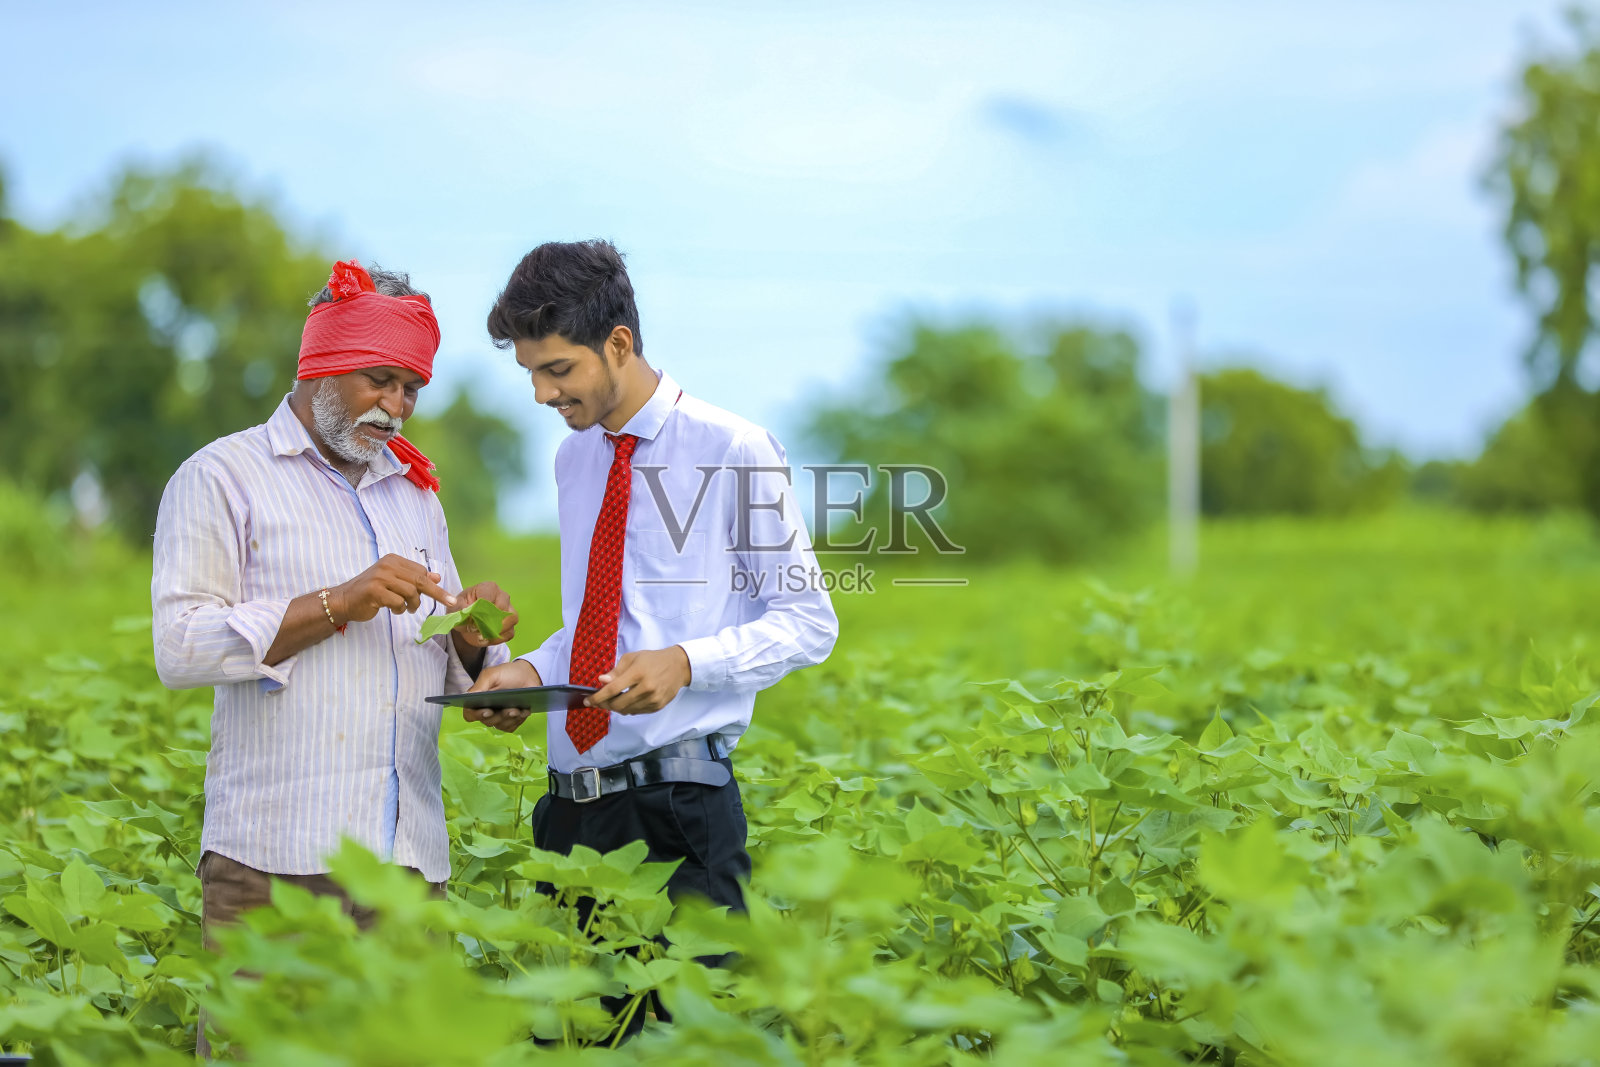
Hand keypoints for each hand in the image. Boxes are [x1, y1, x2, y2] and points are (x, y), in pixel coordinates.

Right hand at [331, 554, 455, 622]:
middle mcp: (387, 566)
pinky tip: (394, 610)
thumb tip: (436, 577)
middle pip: (420, 580)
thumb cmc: (371, 592)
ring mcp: (380, 578)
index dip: (432, 584)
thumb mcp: (394, 581)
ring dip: (412, 604)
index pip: (420, 571)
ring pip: (411, 592)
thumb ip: (413, 578)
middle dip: (437, 593)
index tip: (445, 595)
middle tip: (450, 602)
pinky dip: (400, 609)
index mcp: (393, 560)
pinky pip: (398, 602)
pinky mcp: (374, 591)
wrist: (344, 600)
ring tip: (406, 608)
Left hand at [451, 580, 517, 646]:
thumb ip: (456, 607)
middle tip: (475, 629)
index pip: (489, 600)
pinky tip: (486, 638)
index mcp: (488, 588)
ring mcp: (509, 609)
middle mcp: (502, 596)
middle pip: (503, 609)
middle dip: (488, 623)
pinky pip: (510, 633)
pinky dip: (497, 639)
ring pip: (511, 620)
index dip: (479, 612)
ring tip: (480, 635)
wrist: (466, 619)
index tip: (470, 619)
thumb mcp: (454, 607)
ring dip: (495, 631)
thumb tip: (458, 606)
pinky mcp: (511, 623)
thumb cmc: (461, 608)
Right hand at [463, 658, 540, 732]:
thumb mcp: (492, 674)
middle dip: (499, 716)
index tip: (488, 711)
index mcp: (478, 699)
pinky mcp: (510, 721)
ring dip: (510, 719)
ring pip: (500, 726)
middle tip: (511, 709)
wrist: (528, 675)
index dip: (476, 715)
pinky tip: (524, 711)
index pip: (469, 714)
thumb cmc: (508, 674)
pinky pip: (511, 727)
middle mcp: (486, 710)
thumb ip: (480, 684)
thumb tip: (468, 697)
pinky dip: (518, 720)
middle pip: (487, 722)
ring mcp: (498, 717)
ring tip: (519, 709)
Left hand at [586, 647, 691, 714]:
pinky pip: (636, 712)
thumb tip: (601, 681)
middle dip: (604, 705)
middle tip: (598, 701)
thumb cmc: (652, 659)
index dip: (597, 697)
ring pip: (626, 711)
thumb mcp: (632, 658)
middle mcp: (646, 688)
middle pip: (618, 704)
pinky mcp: (658, 706)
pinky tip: (627, 700)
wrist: (678, 666)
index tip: (588, 701)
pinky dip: (628, 708)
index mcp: (638, 673)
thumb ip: (616, 671)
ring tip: (612, 700)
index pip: (612, 690)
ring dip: (616, 707)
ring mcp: (653, 699)